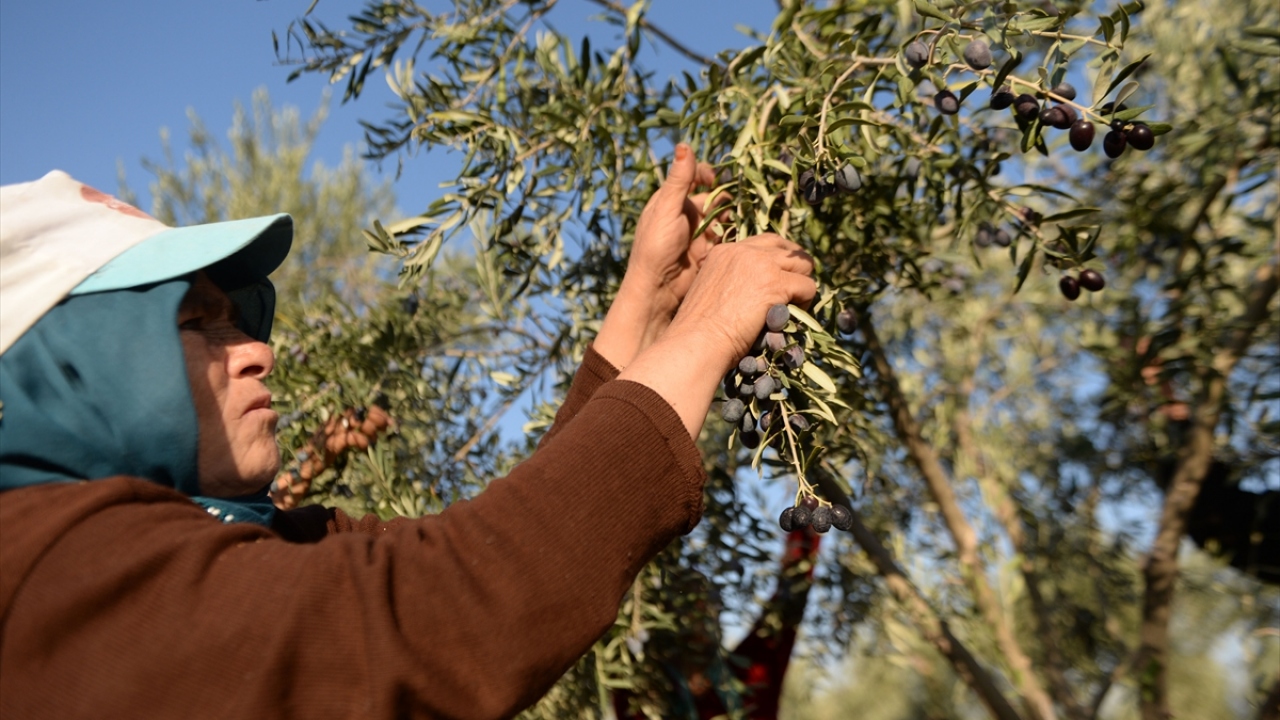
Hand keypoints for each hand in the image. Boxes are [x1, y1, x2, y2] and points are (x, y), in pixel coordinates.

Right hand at [618, 234, 815, 436]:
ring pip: (802, 266)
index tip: (783, 280)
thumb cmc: (699, 331)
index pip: (765, 243)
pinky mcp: (774, 283)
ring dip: (801, 288)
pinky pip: (808, 287)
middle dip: (796, 271)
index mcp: (724, 251)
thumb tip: (758, 291)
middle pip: (788, 249)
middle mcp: (743, 250)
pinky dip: (805, 304)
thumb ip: (733, 282)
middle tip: (795, 294)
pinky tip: (790, 319)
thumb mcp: (712, 294)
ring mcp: (760, 264)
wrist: (696, 343)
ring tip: (792, 310)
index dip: (779, 262)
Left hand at [627, 143, 726, 315]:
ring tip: (729, 226)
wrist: (658, 290)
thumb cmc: (655, 247)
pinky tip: (732, 240)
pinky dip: (731, 236)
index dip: (706, 174)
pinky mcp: (706, 250)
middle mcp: (684, 214)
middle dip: (722, 199)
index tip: (715, 180)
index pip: (693, 176)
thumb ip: (679, 180)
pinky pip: (725, 237)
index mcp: (670, 200)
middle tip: (726, 210)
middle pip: (712, 196)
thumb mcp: (666, 209)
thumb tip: (684, 145)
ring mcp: (696, 232)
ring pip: (721, 216)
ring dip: (729, 218)